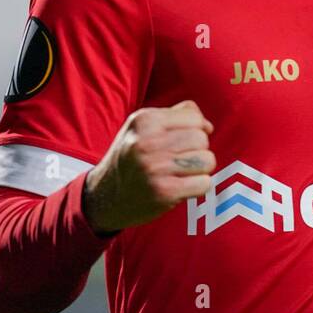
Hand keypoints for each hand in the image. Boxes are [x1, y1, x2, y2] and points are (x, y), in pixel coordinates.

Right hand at [82, 100, 214, 234]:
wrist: (104, 196)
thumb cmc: (130, 158)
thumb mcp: (142, 127)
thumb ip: (176, 116)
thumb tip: (208, 126)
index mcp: (145, 120)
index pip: (194, 118)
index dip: (195, 130)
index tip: (182, 141)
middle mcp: (149, 142)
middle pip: (202, 139)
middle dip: (197, 150)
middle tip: (179, 160)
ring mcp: (156, 168)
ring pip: (207, 160)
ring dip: (200, 169)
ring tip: (181, 172)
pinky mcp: (165, 192)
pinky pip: (204, 183)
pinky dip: (198, 186)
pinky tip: (182, 186)